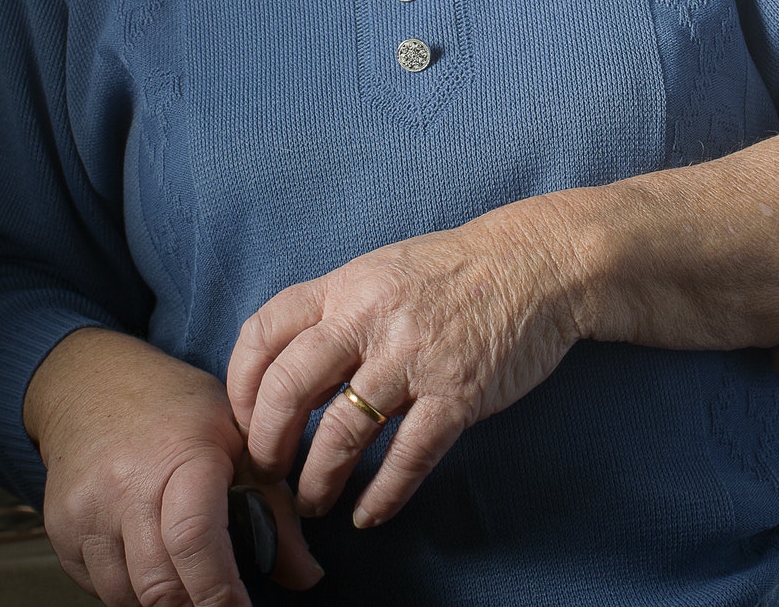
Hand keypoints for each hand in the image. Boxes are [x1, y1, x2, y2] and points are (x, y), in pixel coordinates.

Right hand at [23, 328, 323, 606]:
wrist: (90, 384)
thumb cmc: (175, 409)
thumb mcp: (239, 440)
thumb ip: (276, 510)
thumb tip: (305, 576)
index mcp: (180, 457)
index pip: (194, 541)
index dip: (219, 592)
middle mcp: (125, 486)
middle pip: (158, 584)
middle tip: (220, 603)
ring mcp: (85, 511)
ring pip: (126, 594)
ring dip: (163, 600)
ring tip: (186, 576)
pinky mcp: (60, 530)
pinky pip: (98, 586)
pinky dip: (130, 588)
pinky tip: (150, 561)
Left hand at [226, 205, 585, 530]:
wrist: (538, 264)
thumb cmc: (457, 271)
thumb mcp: (383, 273)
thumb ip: (336, 314)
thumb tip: (288, 376)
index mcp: (345, 286)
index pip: (264, 333)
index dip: (239, 385)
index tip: (241, 418)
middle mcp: (371, 319)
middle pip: (289, 388)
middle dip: (268, 443)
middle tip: (268, 472)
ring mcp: (414, 358)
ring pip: (343, 433)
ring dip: (319, 480)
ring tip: (312, 503)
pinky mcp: (458, 393)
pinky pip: (407, 456)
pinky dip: (382, 494)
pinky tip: (368, 514)